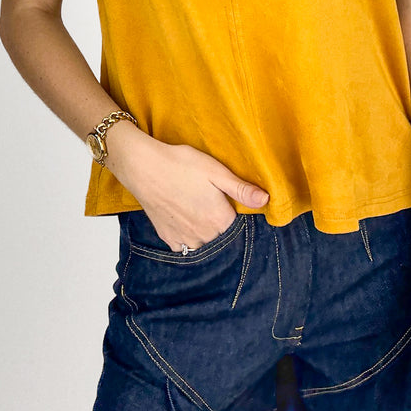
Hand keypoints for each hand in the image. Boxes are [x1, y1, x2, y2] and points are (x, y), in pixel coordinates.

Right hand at [107, 126, 268, 251]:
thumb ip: (241, 189)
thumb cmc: (181, 164)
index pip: (238, 225)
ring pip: (204, 242)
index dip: (235, 211)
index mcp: (220, 220)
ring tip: (196, 207)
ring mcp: (184, 239)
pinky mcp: (167, 238)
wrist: (143, 168)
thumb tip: (267, 200)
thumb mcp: (216, 171)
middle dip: (220, 222)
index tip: (228, 199)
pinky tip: (184, 219)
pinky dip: (188, 237)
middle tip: (209, 198)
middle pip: (222, 235)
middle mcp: (204, 236)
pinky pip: (184, 246)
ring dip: (205, 232)